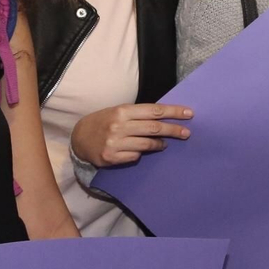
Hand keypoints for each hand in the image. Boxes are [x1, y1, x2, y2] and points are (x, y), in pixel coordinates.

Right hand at [73, 103, 192, 167]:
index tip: (189, 114)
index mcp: (122, 111)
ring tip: (164, 144)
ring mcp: (115, 143)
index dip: (173, 112)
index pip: (154, 111)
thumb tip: (164, 117)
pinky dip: (140, 154)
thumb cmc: (103, 122)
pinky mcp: (111, 157)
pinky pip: (135, 157)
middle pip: (154, 128)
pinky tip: (139, 151)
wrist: (79, 138)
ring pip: (146, 145)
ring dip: (159, 144)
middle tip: (187, 133)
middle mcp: (119, 126)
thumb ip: (138, 115)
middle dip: (173, 130)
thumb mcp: (118, 112)